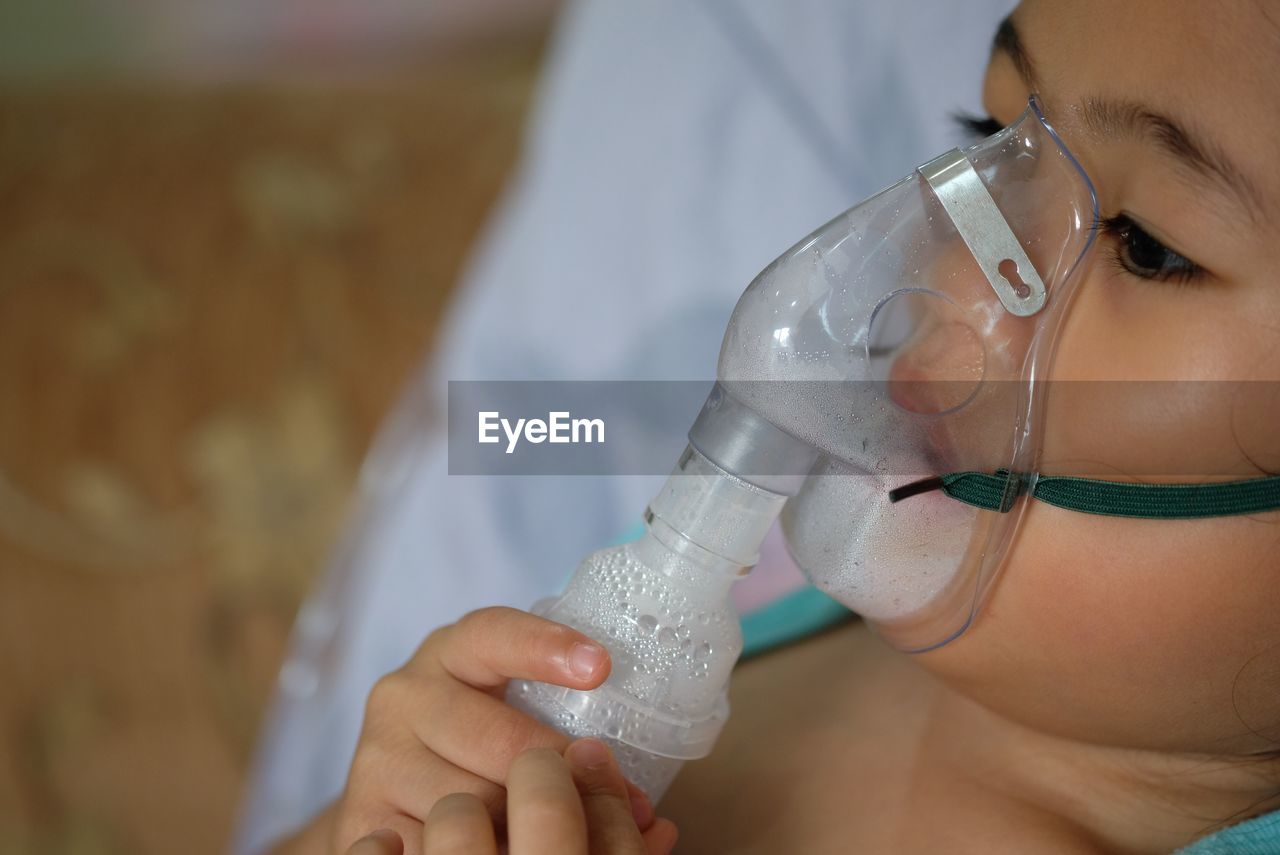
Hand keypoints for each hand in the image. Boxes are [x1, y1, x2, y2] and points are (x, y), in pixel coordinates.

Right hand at [332, 607, 660, 853]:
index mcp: (452, 652)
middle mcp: (404, 695)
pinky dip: (480, 852)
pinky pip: (430, 842)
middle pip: (491, 735)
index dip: (545, 647)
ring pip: (464, 798)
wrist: (394, 790)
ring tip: (561, 835)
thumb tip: (649, 816)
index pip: (494, 634)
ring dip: (519, 824)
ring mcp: (376, 757)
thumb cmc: (482, 747)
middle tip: (603, 795)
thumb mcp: (517, 714)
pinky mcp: (362, 815)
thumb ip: (572, 738)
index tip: (599, 666)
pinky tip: (507, 851)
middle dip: (554, 770)